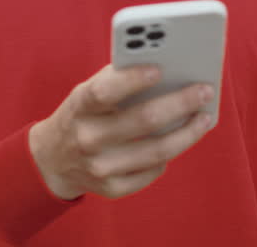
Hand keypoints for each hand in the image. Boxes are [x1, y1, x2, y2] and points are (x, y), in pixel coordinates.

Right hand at [28, 64, 214, 200]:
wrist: (51, 159)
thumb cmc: (83, 114)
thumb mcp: (87, 92)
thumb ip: (118, 79)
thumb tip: (168, 69)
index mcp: (79, 106)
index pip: (104, 91)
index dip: (132, 80)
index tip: (160, 68)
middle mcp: (87, 138)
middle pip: (143, 120)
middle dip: (180, 103)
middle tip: (205, 90)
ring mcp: (99, 167)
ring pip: (156, 151)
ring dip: (187, 133)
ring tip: (204, 117)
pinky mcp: (111, 189)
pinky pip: (152, 172)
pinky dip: (168, 155)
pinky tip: (180, 140)